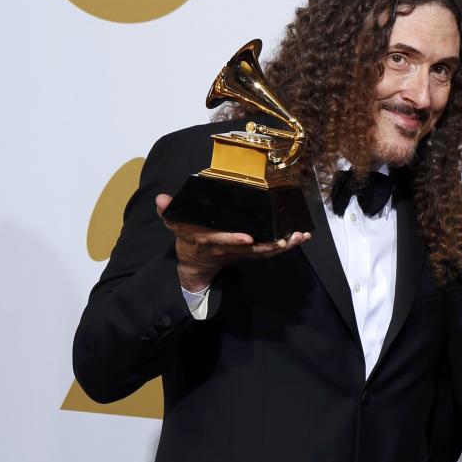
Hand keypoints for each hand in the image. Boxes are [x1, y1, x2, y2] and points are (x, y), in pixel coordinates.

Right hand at [156, 194, 310, 291]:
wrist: (196, 262)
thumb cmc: (187, 237)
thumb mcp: (174, 224)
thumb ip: (167, 211)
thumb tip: (160, 199)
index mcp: (210, 241)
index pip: (223, 241)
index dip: (235, 240)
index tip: (248, 238)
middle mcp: (229, 248)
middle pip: (253, 250)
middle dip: (271, 245)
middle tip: (287, 238)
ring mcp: (241, 252)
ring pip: (265, 252)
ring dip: (284, 245)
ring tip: (300, 236)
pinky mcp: (250, 251)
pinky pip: (270, 250)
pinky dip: (286, 245)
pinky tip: (300, 237)